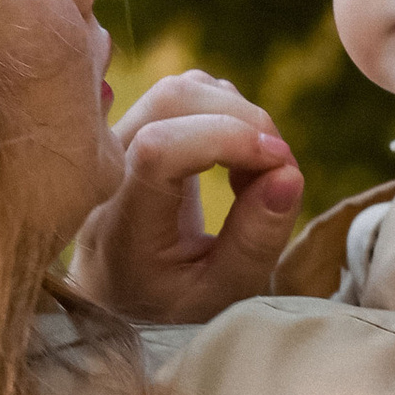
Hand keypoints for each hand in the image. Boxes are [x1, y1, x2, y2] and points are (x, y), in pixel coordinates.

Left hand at [71, 69, 305, 322]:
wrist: (123, 300)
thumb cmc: (175, 305)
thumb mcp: (223, 295)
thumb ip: (255, 243)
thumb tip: (288, 173)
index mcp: (121, 227)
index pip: (158, 149)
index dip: (226, 140)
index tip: (280, 163)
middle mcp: (106, 174)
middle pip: (171, 100)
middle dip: (244, 120)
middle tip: (280, 169)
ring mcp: (113, 144)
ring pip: (179, 89)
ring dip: (238, 115)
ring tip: (258, 172)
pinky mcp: (133, 128)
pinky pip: (184, 94)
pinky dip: (227, 113)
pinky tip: (238, 161)